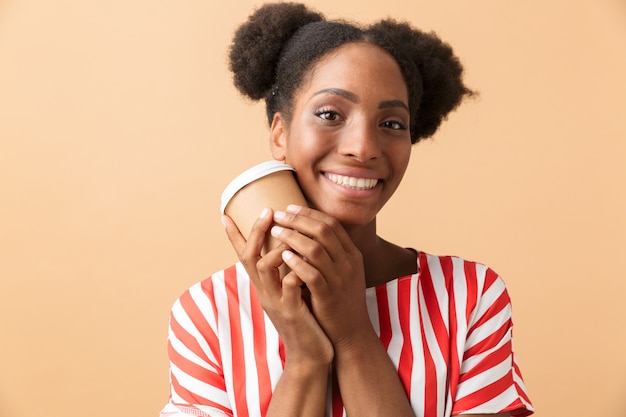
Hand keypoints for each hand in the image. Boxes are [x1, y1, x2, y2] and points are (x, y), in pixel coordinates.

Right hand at [223, 208, 332, 367]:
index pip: (243, 256)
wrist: (310, 354)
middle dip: (256, 232)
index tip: (224, 214)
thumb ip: (284, 272)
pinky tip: (304, 261)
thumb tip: (287, 247)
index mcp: (264, 286)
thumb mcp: (289, 293)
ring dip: (276, 249)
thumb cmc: (304, 320)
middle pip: (249, 256)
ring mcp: (276, 302)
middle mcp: (264, 292)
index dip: (234, 236)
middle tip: (267, 210)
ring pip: (265, 268)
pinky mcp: (292, 312)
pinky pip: (289, 286)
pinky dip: (294, 271)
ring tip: (290, 237)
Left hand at [270, 205, 371, 347]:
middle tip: (277, 215)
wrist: (351, 333)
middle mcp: (348, 263)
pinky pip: (312, 274)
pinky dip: (297, 262)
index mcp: (352, 254)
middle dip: (298, 220)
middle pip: (323, 231)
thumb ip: (329, 252)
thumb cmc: (339, 299)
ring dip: (293, 237)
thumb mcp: (342, 271)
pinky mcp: (329, 296)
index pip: (331, 224)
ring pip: (316, 249)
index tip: (289, 208)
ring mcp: (340, 279)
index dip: (309, 213)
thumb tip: (306, 230)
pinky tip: (283, 255)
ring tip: (275, 231)